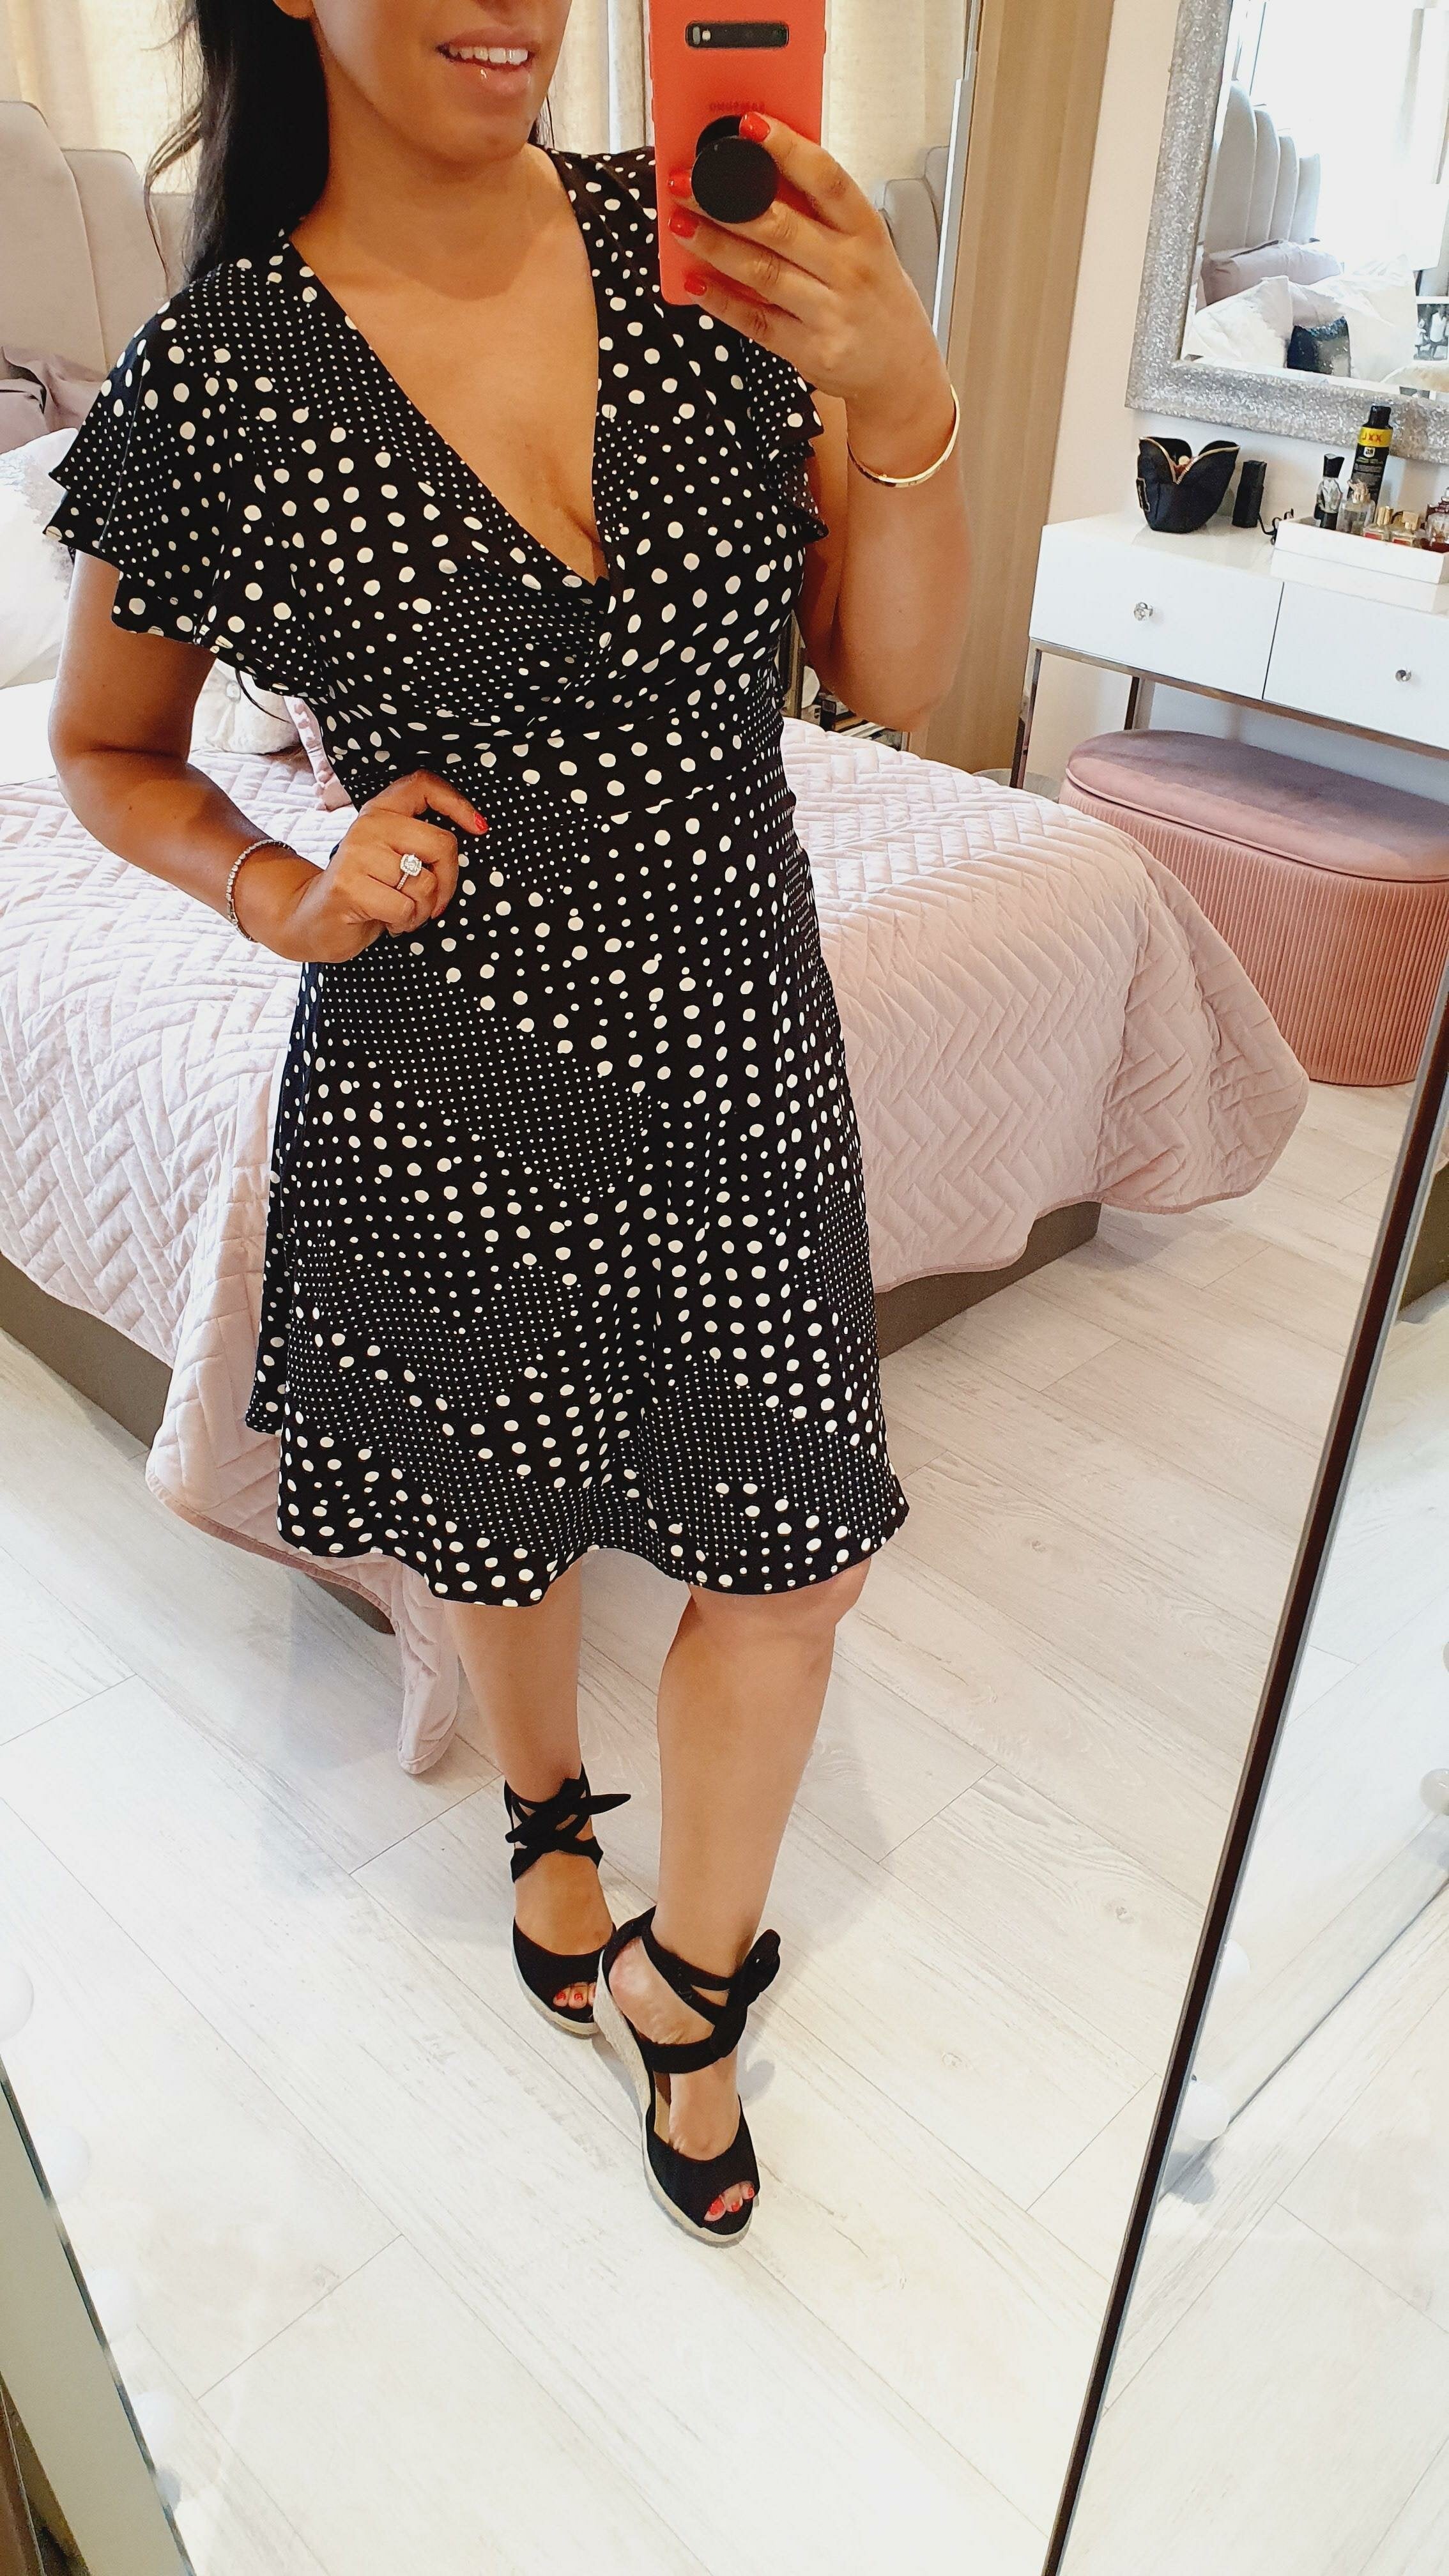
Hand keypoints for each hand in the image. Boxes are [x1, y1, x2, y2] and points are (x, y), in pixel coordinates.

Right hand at [232, 769, 486, 962]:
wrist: (315, 919)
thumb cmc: (366, 890)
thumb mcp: (392, 857)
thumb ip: (420, 843)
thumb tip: (472, 835)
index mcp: (381, 811)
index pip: (424, 785)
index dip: (458, 804)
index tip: (479, 828)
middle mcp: (370, 826)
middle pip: (441, 844)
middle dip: (449, 881)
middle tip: (433, 900)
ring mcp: (357, 854)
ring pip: (425, 882)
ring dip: (422, 909)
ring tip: (401, 911)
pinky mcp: (350, 886)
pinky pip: (406, 908)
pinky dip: (405, 924)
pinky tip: (387, 921)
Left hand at [666, 117, 955, 473]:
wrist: (901, 370)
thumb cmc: (876, 298)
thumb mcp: (865, 247)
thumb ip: (822, 216)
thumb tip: (758, 178)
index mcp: (865, 231)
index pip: (826, 179)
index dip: (787, 149)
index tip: (750, 126)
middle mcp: (850, 269)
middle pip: (780, 226)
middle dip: (725, 201)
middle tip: (686, 182)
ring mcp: (830, 313)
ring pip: (761, 272)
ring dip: (714, 246)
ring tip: (680, 224)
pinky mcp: (810, 350)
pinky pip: (756, 321)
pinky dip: (721, 301)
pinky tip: (694, 282)